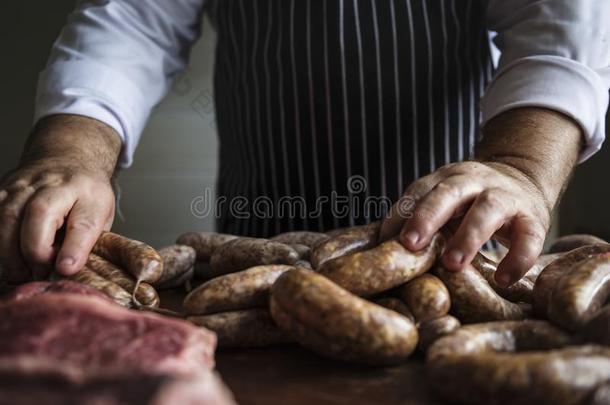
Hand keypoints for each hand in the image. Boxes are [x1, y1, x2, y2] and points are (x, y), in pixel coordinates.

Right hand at [0, 115, 120, 281]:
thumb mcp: (102, 217)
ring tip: (21, 272)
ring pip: (8, 216)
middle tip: (40, 272)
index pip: (83, 222)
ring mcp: (25, 183)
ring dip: (10, 252)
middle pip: (40, 214)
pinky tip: (7, 258)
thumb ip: (89, 242)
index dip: (74, 248)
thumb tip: (68, 271)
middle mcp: (55, 184)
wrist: (67, 158)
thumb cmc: (86, 195)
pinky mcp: (2, 188)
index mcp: (89, 194)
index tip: (65, 269)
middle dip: (35, 251)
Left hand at [380, 107, 582, 286]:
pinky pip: (529, 237)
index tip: (384, 241)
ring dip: (468, 236)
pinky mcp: (534, 217)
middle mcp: (474, 181)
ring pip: (487, 209)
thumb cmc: (470, 203)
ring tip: (452, 264)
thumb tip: (381, 254)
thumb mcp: (445, 203)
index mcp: (446, 178)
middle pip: (448, 193)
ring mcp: (505, 196)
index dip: (401, 213)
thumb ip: (421, 220)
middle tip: (410, 245)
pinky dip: (517, 258)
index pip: (419, 191)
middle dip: (427, 217)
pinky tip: (503, 279)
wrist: (524, 181)